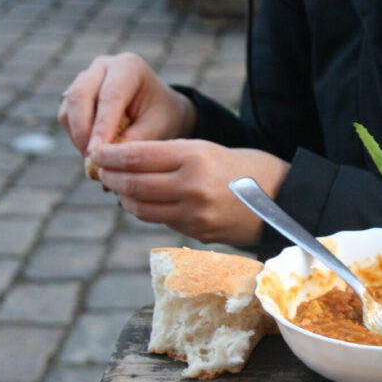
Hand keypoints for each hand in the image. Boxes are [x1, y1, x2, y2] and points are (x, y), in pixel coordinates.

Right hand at [57, 52, 195, 155]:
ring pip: (69, 106)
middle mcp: (103, 66)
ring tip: (95, 159)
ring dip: (77, 135)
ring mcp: (86, 77)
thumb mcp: (157, 128)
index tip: (96, 152)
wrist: (160, 107)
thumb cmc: (162, 116)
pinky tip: (91, 151)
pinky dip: (75, 135)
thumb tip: (105, 159)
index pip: (110, 96)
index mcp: (129, 67)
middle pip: (80, 95)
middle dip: (83, 131)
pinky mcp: (76, 92)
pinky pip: (66, 115)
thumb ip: (133, 140)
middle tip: (93, 159)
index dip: (101, 126)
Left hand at [89, 140, 289, 245]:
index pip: (137, 156)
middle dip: (111, 177)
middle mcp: (192, 186)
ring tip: (120, 186)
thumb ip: (170, 155)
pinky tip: (145, 201)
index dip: (110, 155)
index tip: (97, 152)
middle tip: (102, 171)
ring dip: (124, 197)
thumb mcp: (209, 148)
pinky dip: (146, 210)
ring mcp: (195, 214)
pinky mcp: (198, 233)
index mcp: (195, 156)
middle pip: (133, 184)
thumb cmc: (245, 167)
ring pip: (141, 207)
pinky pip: (161, 221)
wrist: (284, 200)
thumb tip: (127, 161)